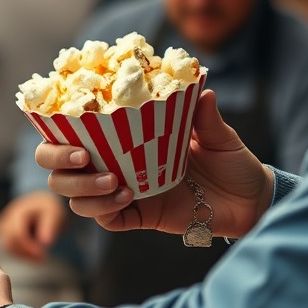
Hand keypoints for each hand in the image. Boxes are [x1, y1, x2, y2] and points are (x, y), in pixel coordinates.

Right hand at [0, 192, 67, 260]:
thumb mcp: (54, 213)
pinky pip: (10, 249)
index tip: (42, 255)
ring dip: (25, 255)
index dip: (28, 247)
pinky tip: (35, 254)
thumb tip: (46, 243)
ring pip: (9, 248)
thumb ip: (50, 226)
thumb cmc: (48, 208)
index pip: (17, 233)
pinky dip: (22, 254)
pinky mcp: (4, 235)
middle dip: (27, 253)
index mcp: (19, 211)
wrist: (39, 203)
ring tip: (41, 256)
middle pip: (10, 242)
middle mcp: (7, 219)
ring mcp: (3, 228)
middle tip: (43, 258)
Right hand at [36, 89, 272, 240]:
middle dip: (58, 161)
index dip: (57, 127)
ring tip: (113, 181)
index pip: (75, 131)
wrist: (250, 200)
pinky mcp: (138, 216)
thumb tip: (202, 88)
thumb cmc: (231, 161)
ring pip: (76, 197)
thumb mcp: (218, 134)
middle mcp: (117, 163)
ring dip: (84, 188)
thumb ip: (205, 115)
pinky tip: (125, 197)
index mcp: (127, 136)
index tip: (63, 118)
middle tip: (81, 157)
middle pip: (60, 168)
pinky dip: (105, 210)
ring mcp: (124, 192)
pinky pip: (106, 219)